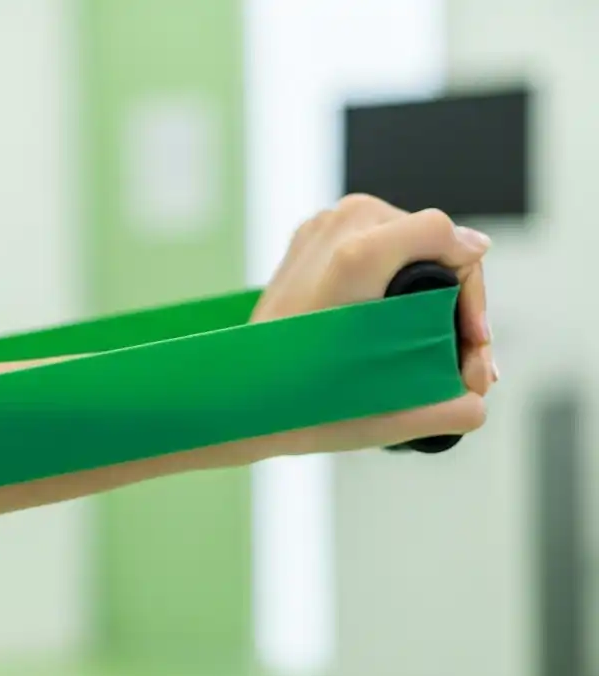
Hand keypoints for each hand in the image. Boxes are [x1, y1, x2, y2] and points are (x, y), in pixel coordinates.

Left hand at [251, 194, 495, 454]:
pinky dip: (391, 280)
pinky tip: (401, 324)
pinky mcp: (309, 238)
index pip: (452, 240)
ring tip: (437, 347)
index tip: (472, 340)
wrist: (237, 395)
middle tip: (464, 361)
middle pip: (432, 244)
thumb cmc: (306, 400)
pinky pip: (372, 247)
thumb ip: (451, 399)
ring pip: (404, 244)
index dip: (474, 292)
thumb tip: (479, 394)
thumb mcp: (390, 409)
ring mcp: (321, 226)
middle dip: (456, 301)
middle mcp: (339, 225)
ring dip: (426, 290)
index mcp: (359, 252)